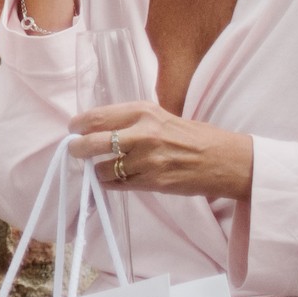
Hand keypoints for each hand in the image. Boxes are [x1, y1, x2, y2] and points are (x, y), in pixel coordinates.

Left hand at [70, 100, 254, 200]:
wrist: (224, 160)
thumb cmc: (192, 136)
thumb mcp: (160, 116)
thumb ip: (130, 120)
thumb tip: (96, 127)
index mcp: (143, 111)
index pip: (96, 117)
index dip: (78, 125)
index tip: (73, 130)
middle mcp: (142, 133)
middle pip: (92, 142)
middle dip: (77, 148)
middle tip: (75, 151)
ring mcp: (147, 159)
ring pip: (102, 168)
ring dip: (97, 171)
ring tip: (101, 169)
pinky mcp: (153, 182)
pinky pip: (118, 185)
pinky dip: (110, 184)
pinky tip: (114, 180)